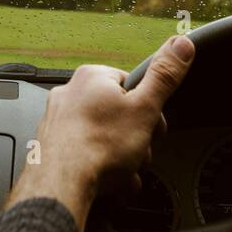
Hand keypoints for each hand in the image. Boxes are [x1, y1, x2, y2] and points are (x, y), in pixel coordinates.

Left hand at [6, 34, 194, 229]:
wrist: (61, 186)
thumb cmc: (99, 147)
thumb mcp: (145, 109)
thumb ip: (164, 76)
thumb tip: (181, 44)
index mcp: (92, 77)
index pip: (132, 86)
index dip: (149, 111)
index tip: (152, 129)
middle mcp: (69, 93)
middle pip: (117, 114)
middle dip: (134, 139)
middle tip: (138, 153)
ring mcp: (57, 120)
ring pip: (102, 137)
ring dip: (120, 157)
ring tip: (123, 172)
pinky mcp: (50, 145)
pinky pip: (84, 152)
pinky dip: (99, 167)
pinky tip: (108, 182)